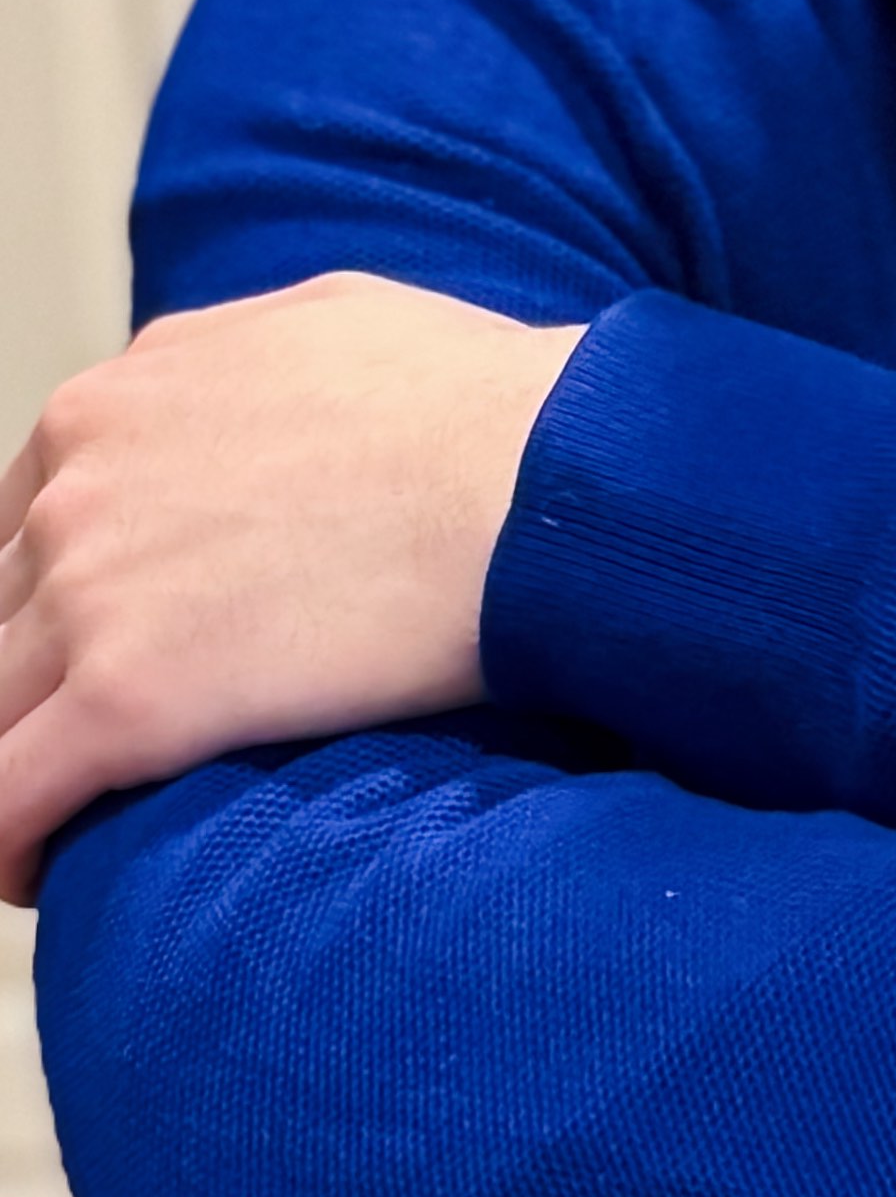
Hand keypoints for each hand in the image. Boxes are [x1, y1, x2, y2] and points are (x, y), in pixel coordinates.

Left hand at [0, 275, 583, 905]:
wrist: (541, 478)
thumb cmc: (474, 402)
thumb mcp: (325, 322)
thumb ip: (236, 363)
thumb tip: (240, 397)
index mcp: (114, 400)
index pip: (21, 524)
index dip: (50, 597)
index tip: (92, 650)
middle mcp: (76, 486)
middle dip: (32, 680)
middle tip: (85, 736)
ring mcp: (90, 590)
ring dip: (19, 760)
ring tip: (58, 821)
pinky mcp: (126, 697)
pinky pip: (5, 796)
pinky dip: (6, 843)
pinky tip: (39, 875)